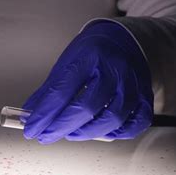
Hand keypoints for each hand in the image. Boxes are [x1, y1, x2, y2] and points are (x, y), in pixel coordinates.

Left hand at [22, 20, 152, 143]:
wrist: (124, 39)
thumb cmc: (92, 52)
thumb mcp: (66, 62)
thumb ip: (49, 90)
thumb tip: (29, 115)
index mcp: (88, 57)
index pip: (61, 91)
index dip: (44, 115)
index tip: (31, 130)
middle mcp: (113, 69)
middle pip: (87, 107)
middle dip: (61, 127)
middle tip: (46, 136)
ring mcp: (133, 83)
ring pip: (112, 118)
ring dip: (86, 133)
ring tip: (70, 134)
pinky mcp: (146, 95)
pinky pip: (137, 122)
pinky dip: (117, 133)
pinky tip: (100, 132)